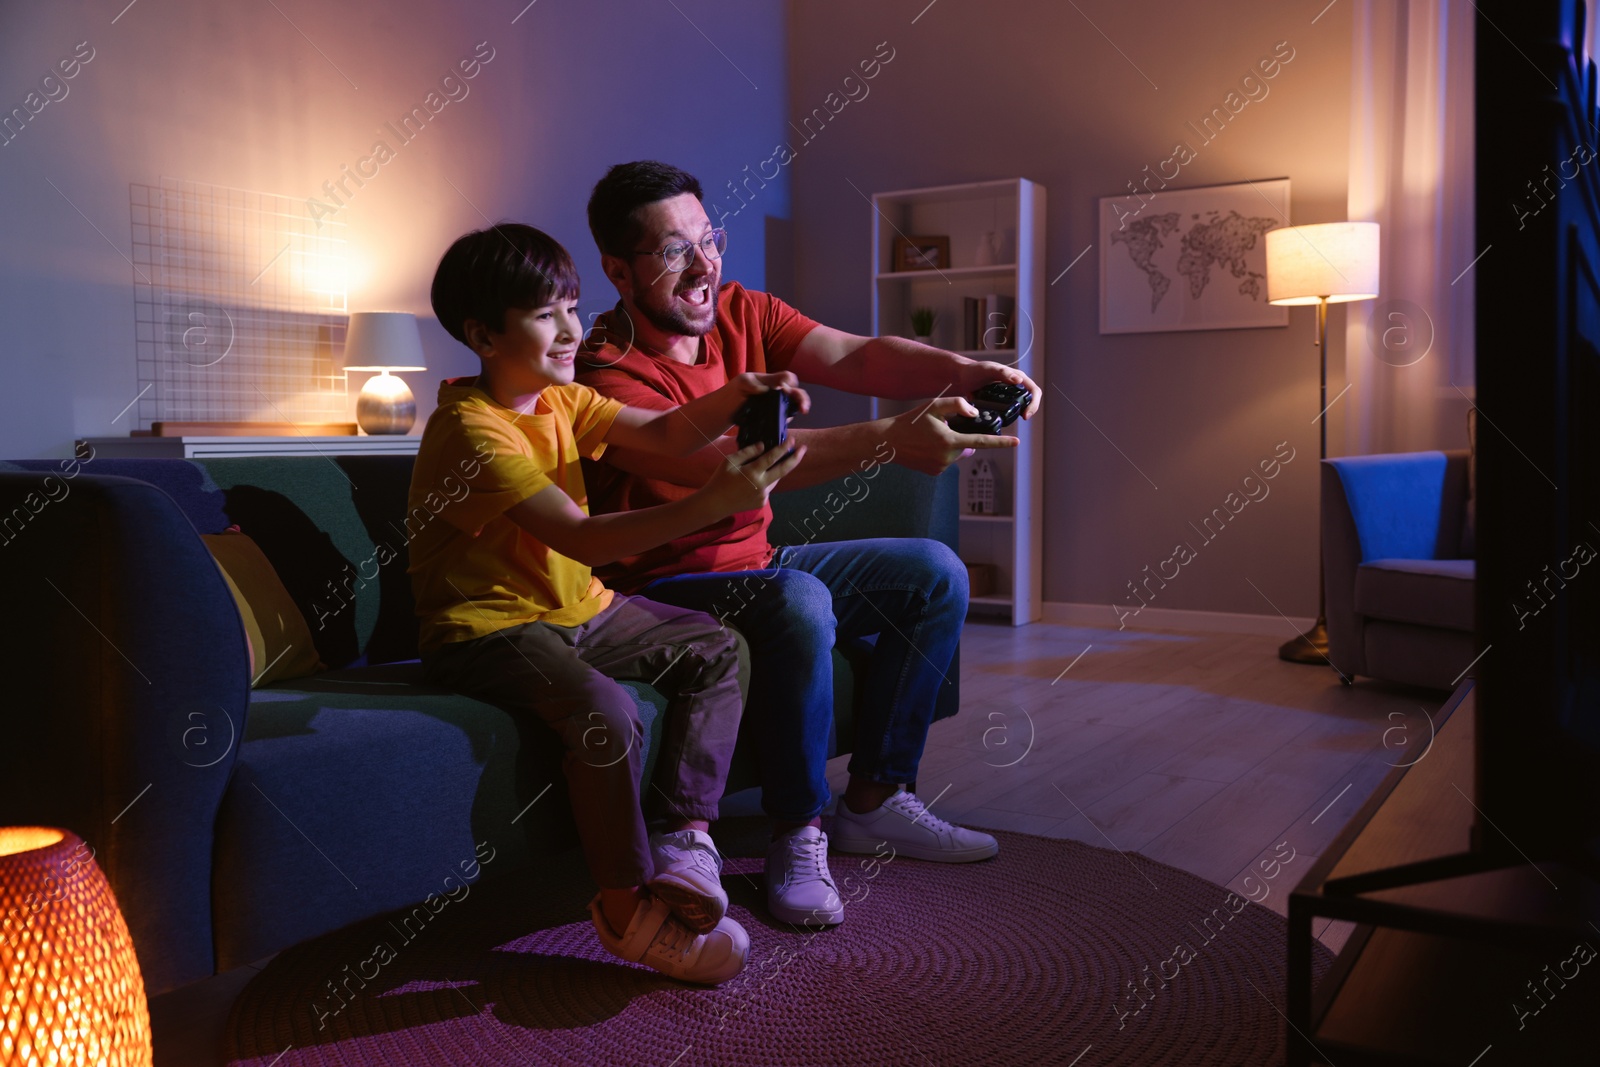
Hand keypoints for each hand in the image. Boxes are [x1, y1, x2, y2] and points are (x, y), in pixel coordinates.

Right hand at [700, 440, 806, 513]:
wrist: (715, 504)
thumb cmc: (720, 480)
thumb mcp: (730, 461)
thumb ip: (748, 452)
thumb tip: (763, 446)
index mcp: (753, 473)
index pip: (773, 457)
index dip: (784, 447)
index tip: (792, 439)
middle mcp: (762, 485)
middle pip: (784, 470)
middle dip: (795, 458)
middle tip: (804, 449)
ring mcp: (763, 495)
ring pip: (776, 479)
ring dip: (779, 469)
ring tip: (780, 460)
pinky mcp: (762, 502)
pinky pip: (769, 487)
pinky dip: (767, 480)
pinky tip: (758, 477)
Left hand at [726, 371, 811, 415]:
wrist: (724, 409)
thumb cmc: (734, 391)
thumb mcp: (742, 382)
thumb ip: (753, 382)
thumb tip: (766, 390)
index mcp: (772, 382)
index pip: (788, 378)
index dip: (790, 381)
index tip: (786, 388)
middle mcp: (777, 394)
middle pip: (796, 393)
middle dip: (802, 399)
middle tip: (803, 409)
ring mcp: (775, 407)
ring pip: (792, 408)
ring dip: (797, 410)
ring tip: (799, 414)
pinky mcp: (771, 420)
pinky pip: (783, 421)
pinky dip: (786, 422)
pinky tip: (785, 424)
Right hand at [883, 396, 1017, 474]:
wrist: (889, 442)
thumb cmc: (911, 421)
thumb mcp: (934, 406)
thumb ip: (957, 404)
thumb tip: (974, 413)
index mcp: (950, 440)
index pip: (981, 441)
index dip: (1001, 442)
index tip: (1017, 442)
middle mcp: (948, 457)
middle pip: (967, 446)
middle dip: (960, 437)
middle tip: (942, 428)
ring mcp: (941, 467)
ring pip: (957, 454)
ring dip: (950, 445)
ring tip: (929, 438)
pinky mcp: (935, 473)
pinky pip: (946, 461)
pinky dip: (941, 454)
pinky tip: (926, 447)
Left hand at [958, 361, 1041, 418]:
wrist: (962, 377)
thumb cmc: (975, 370)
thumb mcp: (989, 369)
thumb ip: (1003, 373)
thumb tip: (1019, 380)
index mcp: (1017, 376)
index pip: (1034, 390)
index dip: (1034, 403)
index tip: (1026, 414)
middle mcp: (1015, 385)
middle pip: (1030, 399)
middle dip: (1030, 409)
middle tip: (1022, 418)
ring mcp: (1009, 394)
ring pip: (1021, 406)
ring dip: (1020, 413)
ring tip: (1013, 420)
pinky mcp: (1001, 401)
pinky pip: (1010, 409)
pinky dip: (1010, 415)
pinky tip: (1003, 421)